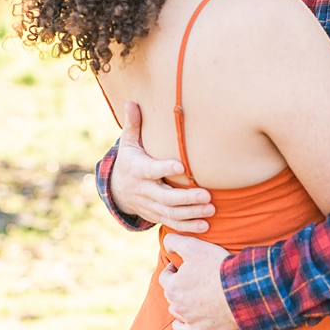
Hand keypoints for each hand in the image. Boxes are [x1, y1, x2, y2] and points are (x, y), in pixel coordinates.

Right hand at [112, 102, 214, 231]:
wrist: (117, 190)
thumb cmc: (131, 160)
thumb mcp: (129, 143)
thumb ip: (134, 125)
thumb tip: (131, 102)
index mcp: (138, 170)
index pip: (151, 170)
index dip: (165, 169)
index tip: (181, 167)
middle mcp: (144, 190)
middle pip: (165, 197)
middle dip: (186, 198)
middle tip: (207, 196)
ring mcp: (150, 205)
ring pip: (171, 213)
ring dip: (191, 214)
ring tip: (211, 210)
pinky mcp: (156, 216)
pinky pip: (172, 224)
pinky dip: (188, 227)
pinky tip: (206, 226)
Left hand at [160, 234, 237, 329]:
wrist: (242, 290)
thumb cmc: (218, 268)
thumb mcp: (195, 246)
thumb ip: (175, 241)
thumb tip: (167, 244)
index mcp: (173, 286)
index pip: (165, 276)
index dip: (173, 269)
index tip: (181, 266)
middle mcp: (177, 304)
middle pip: (170, 294)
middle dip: (178, 285)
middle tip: (192, 279)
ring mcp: (188, 319)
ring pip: (176, 311)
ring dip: (181, 303)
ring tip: (193, 296)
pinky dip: (182, 325)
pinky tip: (185, 320)